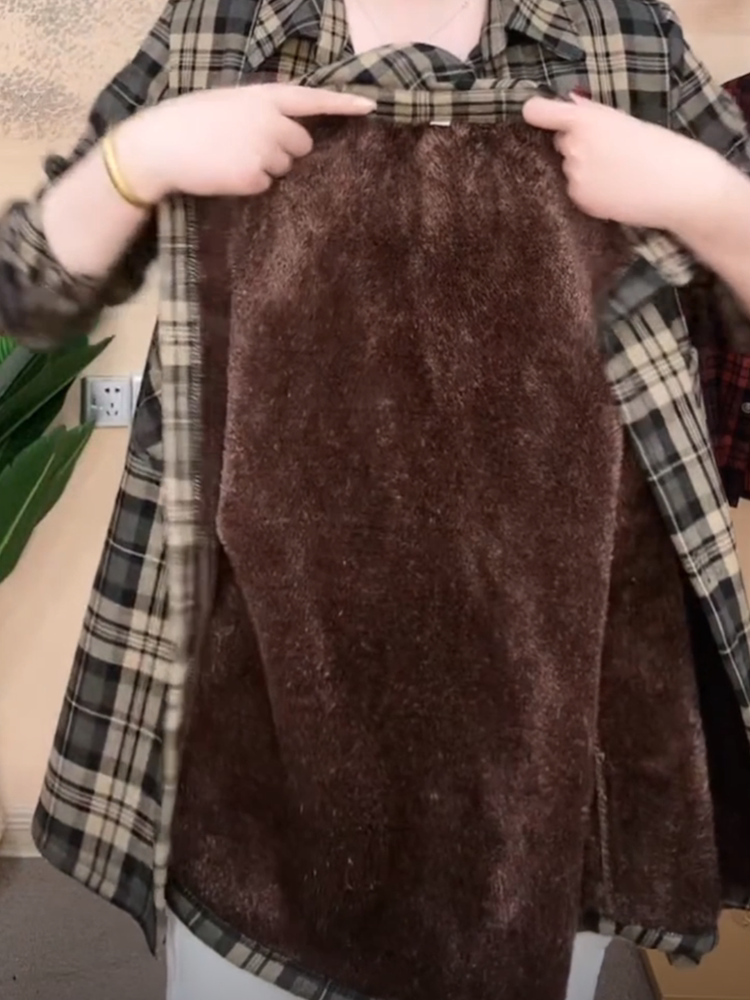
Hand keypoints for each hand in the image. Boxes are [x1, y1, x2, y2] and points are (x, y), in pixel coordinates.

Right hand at [115, 84, 375, 202]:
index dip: (343, 104)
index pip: (312, 99)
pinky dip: (248, 185)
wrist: (159, 145)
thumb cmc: (190, 124)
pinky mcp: (254, 177)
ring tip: (231, 159)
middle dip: (285, 151)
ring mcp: (264, 149)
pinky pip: (265, 186)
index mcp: (262, 96)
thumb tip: (291, 134)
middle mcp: (270, 120)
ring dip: (265, 168)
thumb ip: (261, 112)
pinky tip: (225, 174)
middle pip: (302, 145)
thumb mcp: (229, 104)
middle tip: (249, 149)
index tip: (370, 107)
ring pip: (285, 168)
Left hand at [522, 93, 726, 234]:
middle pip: (558, 143)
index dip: (536, 112)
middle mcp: (573, 148)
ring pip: (567, 168)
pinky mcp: (580, 201)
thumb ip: (592, 115)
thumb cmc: (662, 148)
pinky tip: (615, 189)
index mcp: (585, 120)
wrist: (681, 187)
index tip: (535, 115)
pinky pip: (575, 191)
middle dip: (574, 145)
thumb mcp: (626, 121)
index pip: (539, 112)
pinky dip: (589, 190)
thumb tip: (568, 104)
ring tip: (617, 173)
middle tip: (607, 151)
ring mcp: (574, 177)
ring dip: (583, 169)